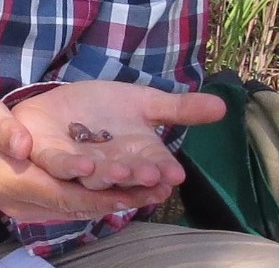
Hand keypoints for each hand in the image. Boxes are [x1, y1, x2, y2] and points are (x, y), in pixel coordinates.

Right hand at [0, 85, 222, 223]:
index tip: (130, 183)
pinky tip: (123, 186)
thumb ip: (0, 128)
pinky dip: (98, 195)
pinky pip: (70, 202)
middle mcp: (23, 200)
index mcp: (11, 180)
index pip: (61, 192)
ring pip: (78, 206)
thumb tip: (24, 143)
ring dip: (114, 199)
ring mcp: (27, 204)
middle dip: (118, 197)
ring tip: (153, 188)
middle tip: (158, 186)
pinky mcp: (33, 198)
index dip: (96, 189)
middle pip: (78, 204)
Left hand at [11, 81, 225, 196]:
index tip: (175, 173)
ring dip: (107, 174)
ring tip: (117, 169)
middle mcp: (113, 166)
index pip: (154, 166)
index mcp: (137, 155)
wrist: (61, 106)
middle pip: (127, 174)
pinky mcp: (55, 159)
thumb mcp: (145, 102)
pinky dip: (70, 167)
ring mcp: (83, 166)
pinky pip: (61, 167)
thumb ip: (180, 108)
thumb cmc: (106, 108)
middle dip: (137, 175)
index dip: (163, 171)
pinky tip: (82, 164)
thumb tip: (223, 106)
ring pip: (96, 176)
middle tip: (150, 172)